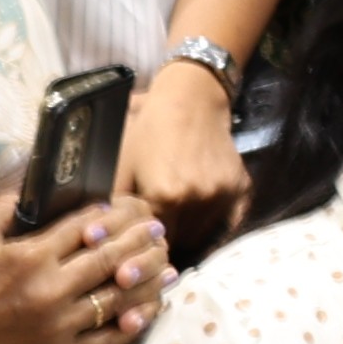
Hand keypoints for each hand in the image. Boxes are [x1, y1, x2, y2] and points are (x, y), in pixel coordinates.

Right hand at [0, 173, 163, 343]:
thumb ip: (0, 209)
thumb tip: (25, 188)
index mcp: (31, 256)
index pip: (84, 228)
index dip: (110, 217)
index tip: (126, 211)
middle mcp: (50, 289)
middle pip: (110, 259)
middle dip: (139, 242)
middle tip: (158, 231)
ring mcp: (57, 325)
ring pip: (116, 298)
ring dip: (146, 282)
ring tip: (168, 270)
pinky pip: (105, 339)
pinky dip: (129, 326)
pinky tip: (145, 314)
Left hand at [120, 60, 247, 232]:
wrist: (191, 99)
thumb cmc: (149, 130)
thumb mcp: (120, 163)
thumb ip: (112, 206)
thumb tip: (101, 239)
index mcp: (164, 197)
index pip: (152, 241)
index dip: (144, 243)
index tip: (139, 242)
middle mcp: (197, 200)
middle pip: (180, 241)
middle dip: (166, 240)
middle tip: (156, 232)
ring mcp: (223, 195)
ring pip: (204, 234)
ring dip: (190, 232)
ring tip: (177, 220)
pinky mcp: (241, 188)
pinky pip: (227, 220)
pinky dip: (214, 221)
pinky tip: (200, 212)